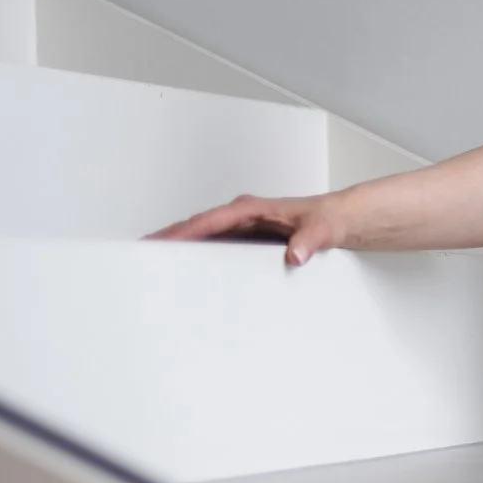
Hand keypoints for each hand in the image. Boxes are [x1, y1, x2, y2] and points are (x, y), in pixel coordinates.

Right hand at [145, 191, 349, 266]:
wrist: (342, 220)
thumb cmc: (329, 219)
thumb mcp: (322, 229)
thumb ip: (309, 241)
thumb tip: (294, 255)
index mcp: (252, 209)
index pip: (208, 221)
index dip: (181, 232)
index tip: (158, 242)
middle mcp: (242, 216)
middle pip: (196, 229)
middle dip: (167, 241)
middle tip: (139, 257)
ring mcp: (243, 229)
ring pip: (203, 239)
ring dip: (180, 251)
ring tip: (153, 269)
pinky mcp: (248, 241)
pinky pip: (218, 249)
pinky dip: (201, 258)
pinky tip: (189, 274)